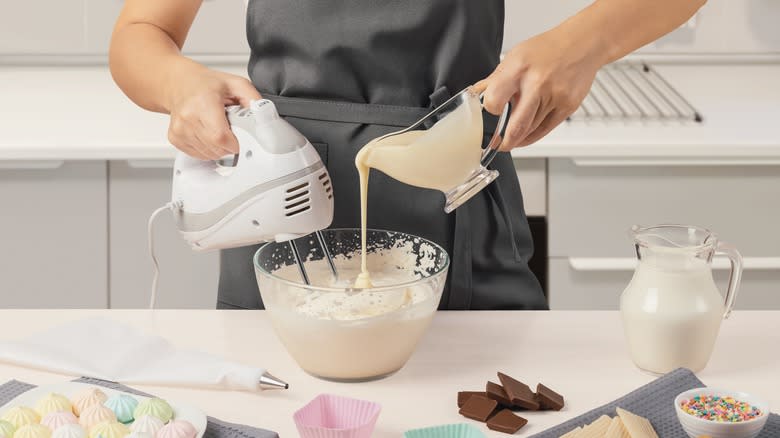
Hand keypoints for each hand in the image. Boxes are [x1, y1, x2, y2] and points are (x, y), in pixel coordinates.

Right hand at [166, 63, 260, 159]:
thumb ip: (254, 99)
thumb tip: (266, 116)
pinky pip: (199, 155)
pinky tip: (207, 133)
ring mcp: (179, 129)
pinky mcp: (175, 138)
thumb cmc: (206, 84)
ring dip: (219, 147)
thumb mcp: (235, 84)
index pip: (220, 137)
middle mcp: (188, 117)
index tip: (241, 137)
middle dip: (230, 145)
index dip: (235, 143)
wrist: (179, 83)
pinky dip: (208, 149)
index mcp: (203, 102)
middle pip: (216, 149)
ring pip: (209, 155)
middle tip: (230, 129)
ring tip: (218, 128)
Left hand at [475, 29, 602, 150]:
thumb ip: (496, 78)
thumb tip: (477, 94)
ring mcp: (555, 97)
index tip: (491, 112)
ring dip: (518, 138)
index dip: (490, 110)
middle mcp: (538, 84)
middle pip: (517, 125)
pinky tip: (525, 137)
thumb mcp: (516, 56)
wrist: (582, 44)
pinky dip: (532, 137)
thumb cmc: (548, 49)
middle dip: (504, 141)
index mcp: (519, 69)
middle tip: (498, 144)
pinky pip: (545, 130)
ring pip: (531, 131)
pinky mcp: (567, 107)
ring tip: (512, 137)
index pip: (495, 100)